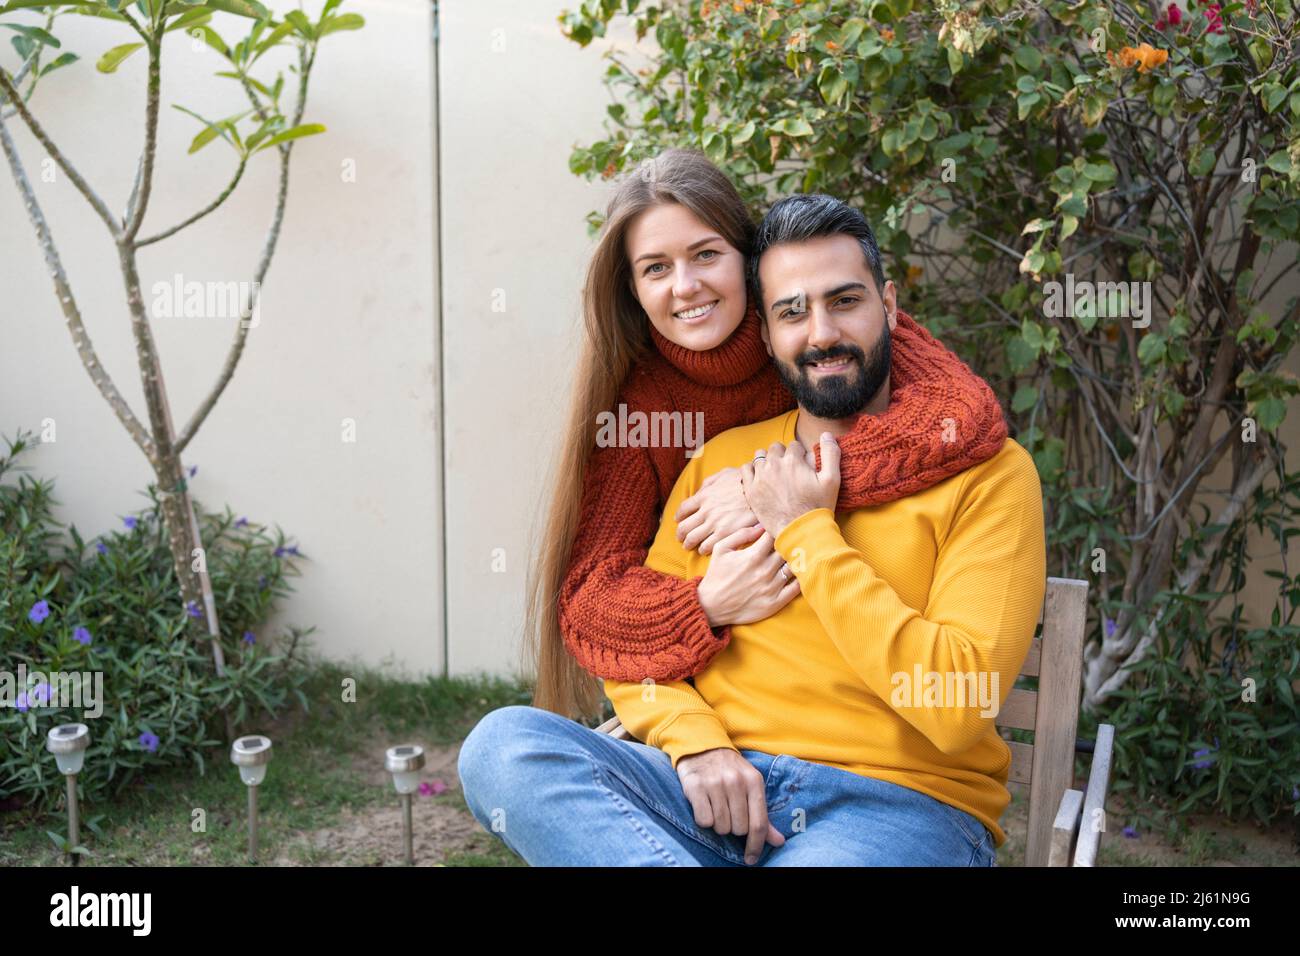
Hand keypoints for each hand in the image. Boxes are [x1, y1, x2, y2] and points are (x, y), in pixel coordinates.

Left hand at [675, 467, 757, 554]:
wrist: (763, 494)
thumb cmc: (745, 482)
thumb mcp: (725, 474)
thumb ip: (710, 483)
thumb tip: (700, 491)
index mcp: (704, 495)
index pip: (683, 509)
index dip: (678, 516)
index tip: (678, 520)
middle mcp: (706, 510)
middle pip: (684, 526)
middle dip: (680, 534)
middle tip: (681, 538)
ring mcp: (715, 523)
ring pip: (692, 539)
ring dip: (688, 543)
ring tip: (689, 546)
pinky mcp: (725, 534)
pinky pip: (706, 546)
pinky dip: (702, 549)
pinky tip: (704, 549)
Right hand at [676, 748, 785, 864]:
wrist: (702, 746)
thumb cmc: (730, 771)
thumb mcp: (751, 786)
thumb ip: (763, 815)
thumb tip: (778, 842)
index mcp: (754, 781)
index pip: (759, 823)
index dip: (756, 845)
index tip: (751, 858)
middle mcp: (735, 781)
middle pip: (739, 829)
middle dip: (733, 827)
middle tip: (728, 813)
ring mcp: (715, 783)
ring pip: (721, 827)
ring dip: (718, 824)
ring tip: (716, 807)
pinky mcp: (695, 786)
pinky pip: (703, 821)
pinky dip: (704, 819)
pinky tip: (705, 805)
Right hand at [696, 525, 800, 627]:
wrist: (711, 606)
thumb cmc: (716, 575)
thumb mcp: (721, 549)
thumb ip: (741, 534)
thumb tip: (761, 526)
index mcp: (753, 556)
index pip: (777, 536)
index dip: (779, 530)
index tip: (779, 530)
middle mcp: (765, 571)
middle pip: (788, 550)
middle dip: (789, 544)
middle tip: (790, 542)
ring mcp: (772, 588)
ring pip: (794, 567)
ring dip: (795, 561)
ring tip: (794, 557)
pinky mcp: (776, 602)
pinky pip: (797, 588)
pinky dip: (800, 579)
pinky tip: (797, 574)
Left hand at [739, 434, 840, 539]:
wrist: (800, 531)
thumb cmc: (818, 507)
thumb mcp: (832, 480)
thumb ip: (830, 454)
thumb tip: (827, 434)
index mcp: (794, 460)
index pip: (794, 446)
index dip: (799, 455)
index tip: (801, 466)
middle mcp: (774, 465)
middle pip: (776, 448)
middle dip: (782, 455)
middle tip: (788, 470)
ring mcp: (760, 477)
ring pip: (760, 456)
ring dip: (767, 460)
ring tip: (774, 473)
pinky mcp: (750, 490)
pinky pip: (745, 469)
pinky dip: (752, 470)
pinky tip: (760, 478)